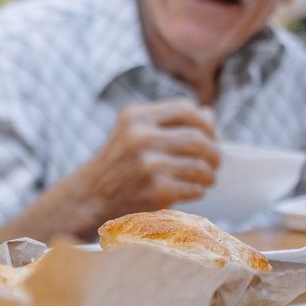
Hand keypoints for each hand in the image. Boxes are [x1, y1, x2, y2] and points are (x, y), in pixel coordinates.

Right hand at [73, 99, 219, 228]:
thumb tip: (209, 114)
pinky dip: (198, 191)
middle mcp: (140, 136)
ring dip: (209, 174)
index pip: (186, 109)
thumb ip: (168, 122)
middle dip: (214, 152)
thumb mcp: (132, 133)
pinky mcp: (155, 190)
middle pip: (198, 138)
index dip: (206, 123)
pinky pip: (194, 188)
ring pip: (200, 165)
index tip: (211, 136)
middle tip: (214, 162)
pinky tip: (191, 191)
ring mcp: (148, 164)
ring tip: (206, 178)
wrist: (90, 196)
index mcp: (135, 116)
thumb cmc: (117, 164)